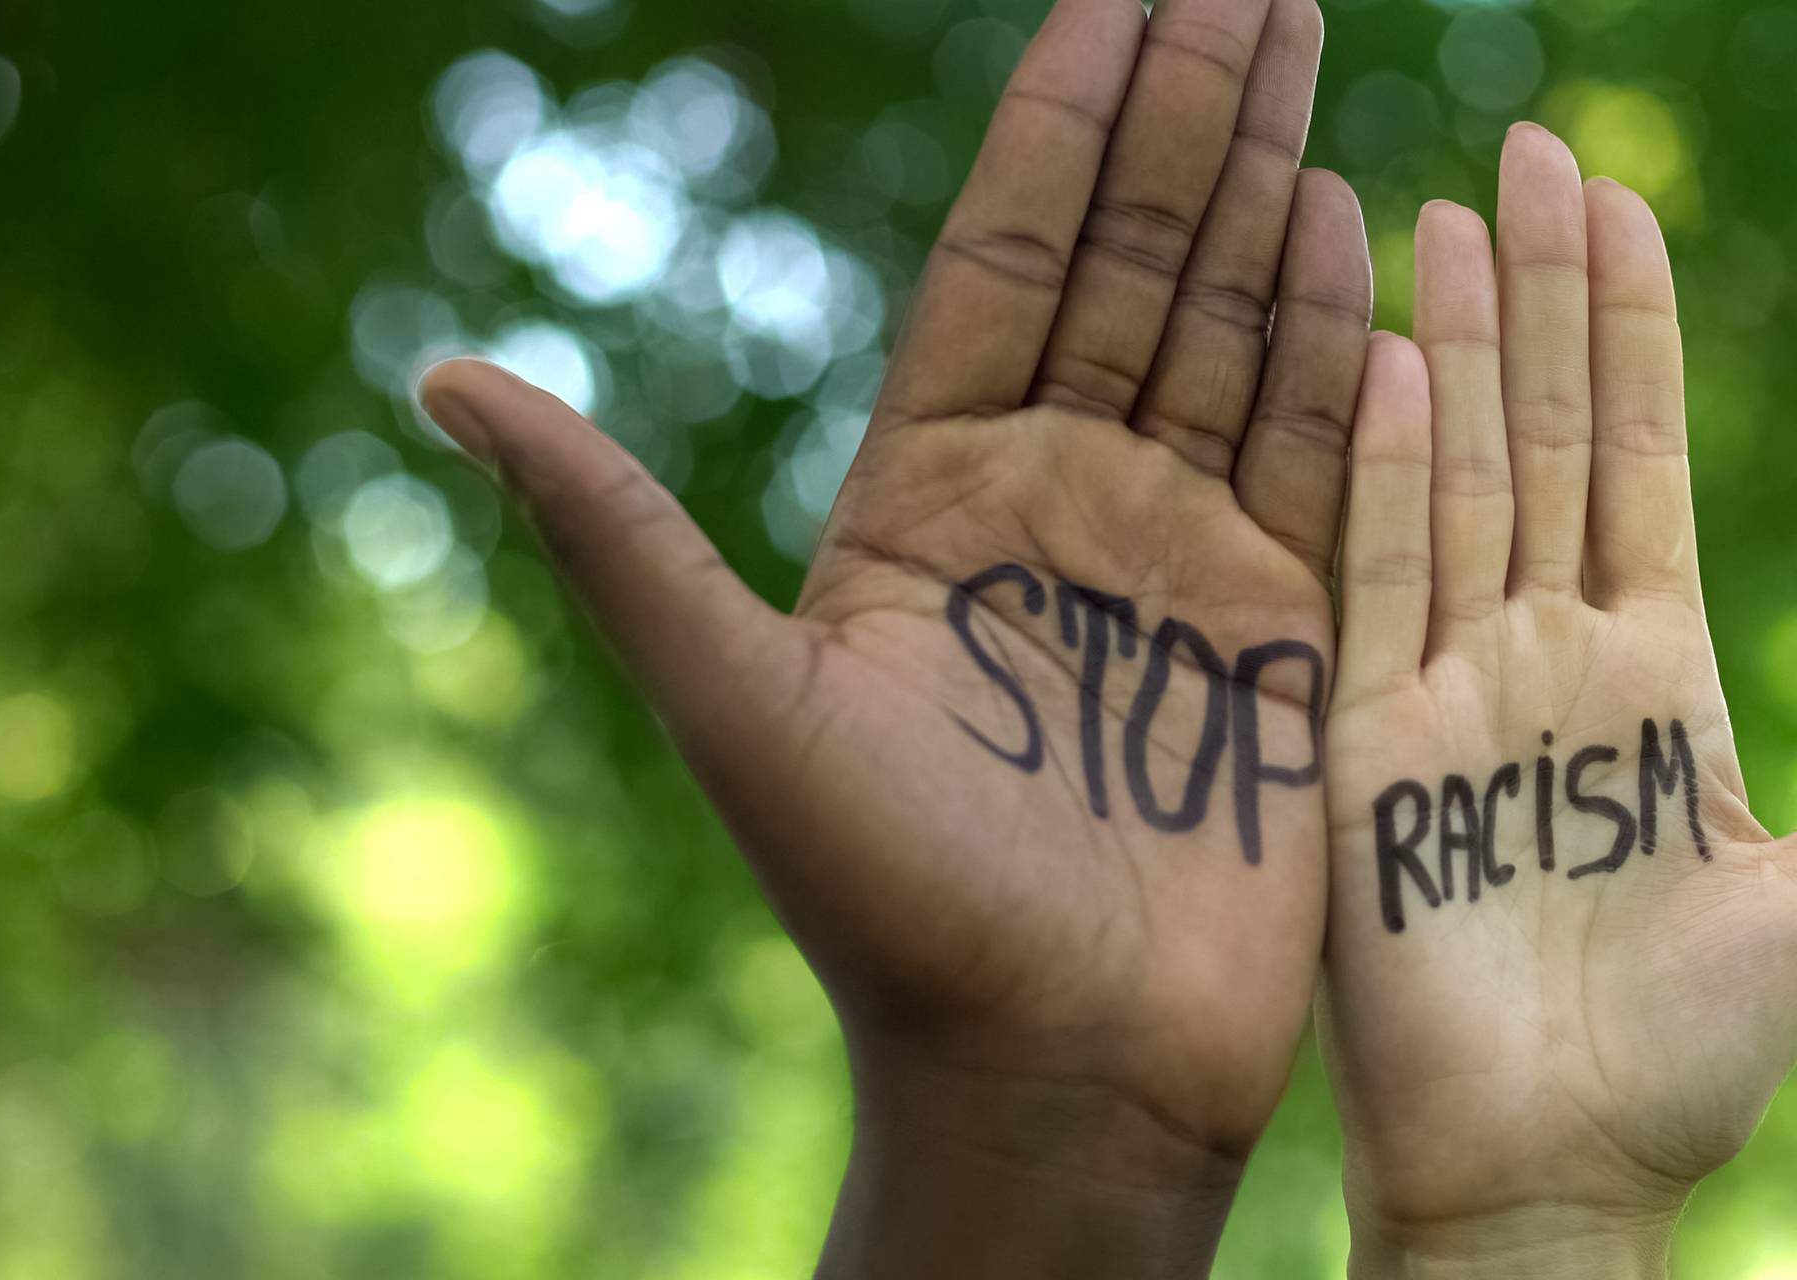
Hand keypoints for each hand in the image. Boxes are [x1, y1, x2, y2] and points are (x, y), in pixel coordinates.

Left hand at [416, 0, 1367, 1272]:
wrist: (1050, 1074)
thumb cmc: (887, 909)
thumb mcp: (736, 704)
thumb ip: (619, 531)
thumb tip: (441, 372)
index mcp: (929, 492)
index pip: (1009, 257)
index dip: (1064, 119)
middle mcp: (1057, 497)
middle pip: (1132, 261)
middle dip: (1189, 111)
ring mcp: (1178, 554)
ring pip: (1228, 329)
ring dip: (1268, 186)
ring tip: (1302, 42)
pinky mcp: (1284, 625)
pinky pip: (1321, 451)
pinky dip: (1338, 339)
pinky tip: (1355, 222)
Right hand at [1318, 125, 1796, 1275]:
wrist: (1559, 1176)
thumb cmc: (1688, 1061)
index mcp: (1653, 678)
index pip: (1639, 465)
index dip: (1628, 335)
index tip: (1622, 205)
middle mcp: (1545, 661)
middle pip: (1542, 441)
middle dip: (1537, 296)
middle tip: (1532, 153)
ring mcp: (1451, 697)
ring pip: (1456, 483)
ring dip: (1454, 347)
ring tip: (1446, 211)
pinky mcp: (1371, 758)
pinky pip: (1376, 592)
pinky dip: (1384, 481)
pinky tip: (1394, 367)